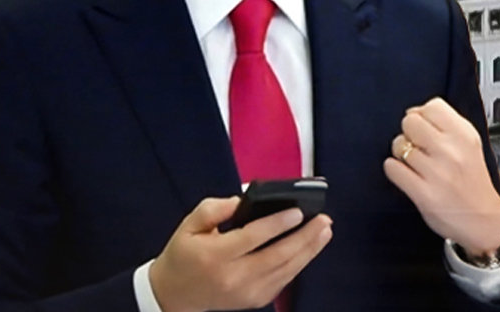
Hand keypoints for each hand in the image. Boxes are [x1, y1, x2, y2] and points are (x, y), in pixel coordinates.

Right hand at [148, 196, 332, 311]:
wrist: (175, 294)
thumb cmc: (184, 254)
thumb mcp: (190, 224)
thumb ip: (215, 208)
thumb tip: (243, 200)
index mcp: (215, 255)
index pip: (252, 237)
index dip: (277, 224)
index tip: (297, 211)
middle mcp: (234, 277)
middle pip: (277, 256)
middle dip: (304, 237)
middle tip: (323, 219)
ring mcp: (246, 293)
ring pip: (286, 271)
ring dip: (309, 250)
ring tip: (324, 231)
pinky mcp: (255, 300)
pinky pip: (283, 281)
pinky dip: (299, 264)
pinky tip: (309, 248)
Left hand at [383, 96, 499, 256]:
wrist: (483, 221)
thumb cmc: (472, 181)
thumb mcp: (470, 144)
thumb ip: (446, 124)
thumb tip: (413, 112)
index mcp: (465, 135)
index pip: (431, 106)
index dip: (422, 115)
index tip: (424, 127)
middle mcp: (452, 151)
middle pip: (410, 121)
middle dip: (409, 132)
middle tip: (417, 145)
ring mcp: (437, 172)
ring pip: (399, 145)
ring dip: (401, 154)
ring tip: (414, 163)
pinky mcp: (423, 194)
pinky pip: (392, 169)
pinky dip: (395, 170)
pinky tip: (406, 175)